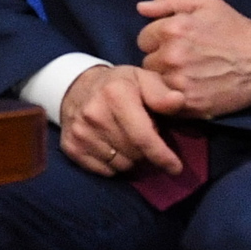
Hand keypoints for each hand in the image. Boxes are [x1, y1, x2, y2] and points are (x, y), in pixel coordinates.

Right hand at [58, 63, 189, 180]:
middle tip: (144, 135)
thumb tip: (179, 100)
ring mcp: (80, 132)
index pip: (143, 137)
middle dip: (146, 151)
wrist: (76, 87)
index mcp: (116, 94)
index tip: (176, 167)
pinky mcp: (71, 147)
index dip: (162, 156)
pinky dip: (114, 164)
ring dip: (131, 158)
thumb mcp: (142, 78)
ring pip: (121, 165)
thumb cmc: (118, 84)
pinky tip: (113, 147)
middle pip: (134, 153)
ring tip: (128, 140)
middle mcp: (94, 114)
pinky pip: (104, 171)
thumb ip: (162, 91)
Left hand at [135, 0, 250, 117]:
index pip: (143, 38)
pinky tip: (192, 87)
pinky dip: (175, 96)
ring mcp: (180, 83)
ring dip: (166, 79)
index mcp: (173, 29)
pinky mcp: (189, 104)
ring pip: (155, 83)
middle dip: (161, 59)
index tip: (176, 42)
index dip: (159, 40)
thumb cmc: (234, 29)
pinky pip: (167, 101)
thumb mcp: (205, 2)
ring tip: (189, 74)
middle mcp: (172, 57)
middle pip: (147, 62)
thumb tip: (141, 8)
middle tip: (184, 58)